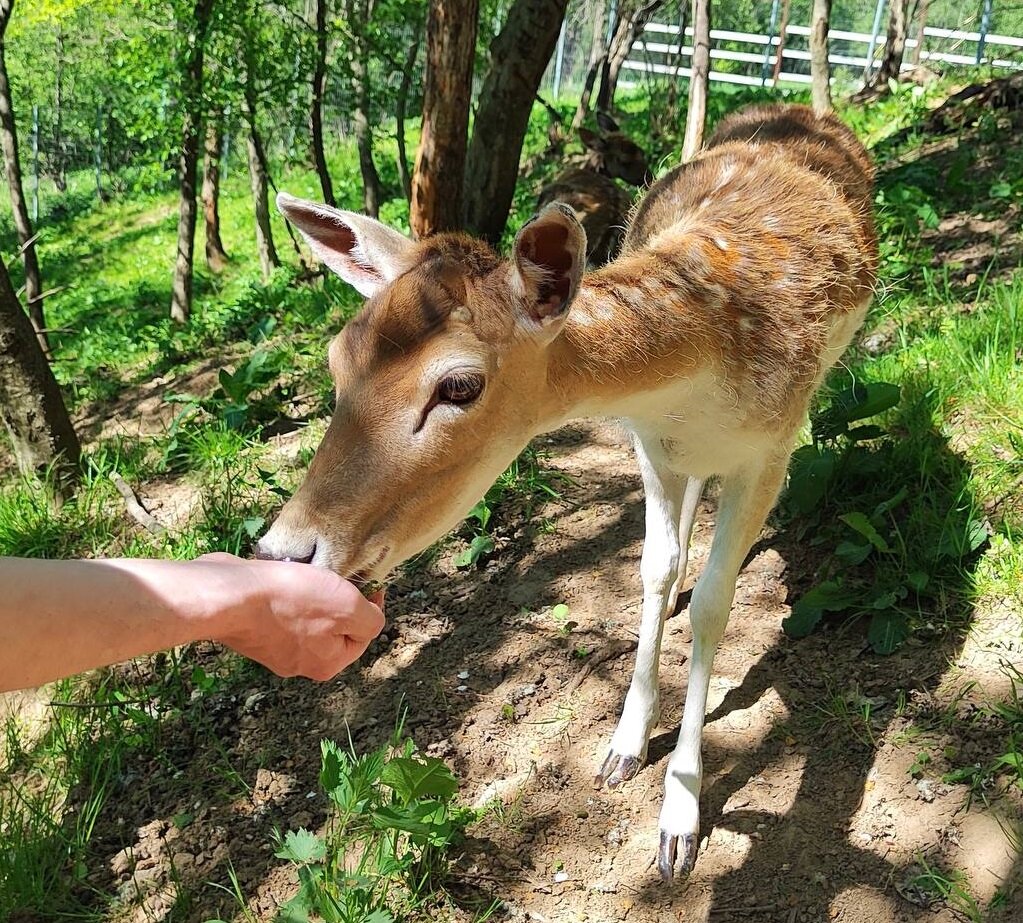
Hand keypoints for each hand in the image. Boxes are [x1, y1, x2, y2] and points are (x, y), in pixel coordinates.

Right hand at [200, 553, 384, 679]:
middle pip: (335, 628)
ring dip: (312, 597)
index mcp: (328, 664)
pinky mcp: (254, 632)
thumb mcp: (347, 607)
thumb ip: (370, 620)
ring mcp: (274, 650)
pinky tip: (281, 580)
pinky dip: (286, 596)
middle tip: (334, 577)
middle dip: (338, 602)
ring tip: (305, 577)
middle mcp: (301, 664)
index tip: (367, 583)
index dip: (370, 607)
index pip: (363, 636)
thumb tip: (373, 620)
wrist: (229, 597)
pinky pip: (281, 613)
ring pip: (308, 619)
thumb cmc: (291, 601)